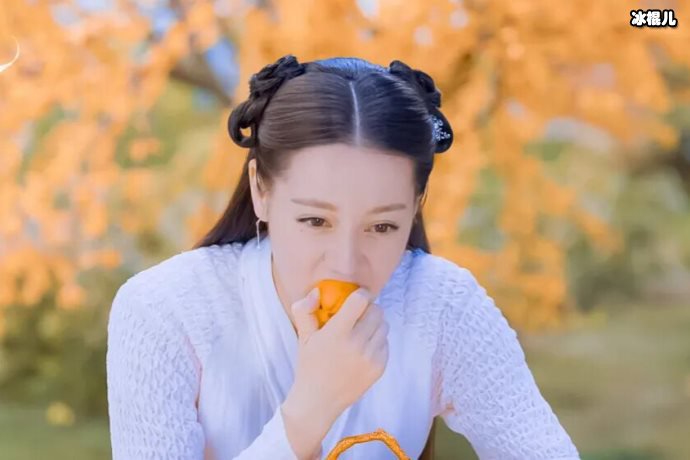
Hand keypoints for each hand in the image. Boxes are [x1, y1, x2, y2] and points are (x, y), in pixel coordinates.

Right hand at [281, 287, 389, 458]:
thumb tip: (316, 292)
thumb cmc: (310, 365)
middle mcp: (357, 344)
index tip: (356, 297)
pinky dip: (377, 341)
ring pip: (384, 325)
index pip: (360, 300)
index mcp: (337, 333)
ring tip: (360, 332)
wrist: (319, 401)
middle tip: (357, 316)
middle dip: (368, 309)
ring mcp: (371, 357)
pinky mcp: (379, 367)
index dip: (360, 294)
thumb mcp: (303, 336)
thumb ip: (304, 309)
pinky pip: (386, 343)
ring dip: (374, 324)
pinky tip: (363, 348)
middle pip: (376, 311)